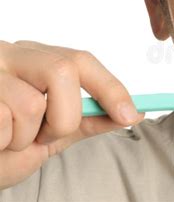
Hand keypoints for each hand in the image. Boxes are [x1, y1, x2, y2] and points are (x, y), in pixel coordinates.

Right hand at [0, 40, 144, 189]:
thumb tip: (133, 112)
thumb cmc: (8, 145)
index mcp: (36, 59)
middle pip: (63, 70)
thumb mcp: (55, 132)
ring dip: (28, 137)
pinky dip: (4, 143)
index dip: (110, 87)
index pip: (81, 61)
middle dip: (66, 116)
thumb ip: (89, 119)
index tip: (130, 114)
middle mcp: (12, 56)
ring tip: (12, 139)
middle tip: (48, 135)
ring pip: (33, 105)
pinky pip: (2, 121)